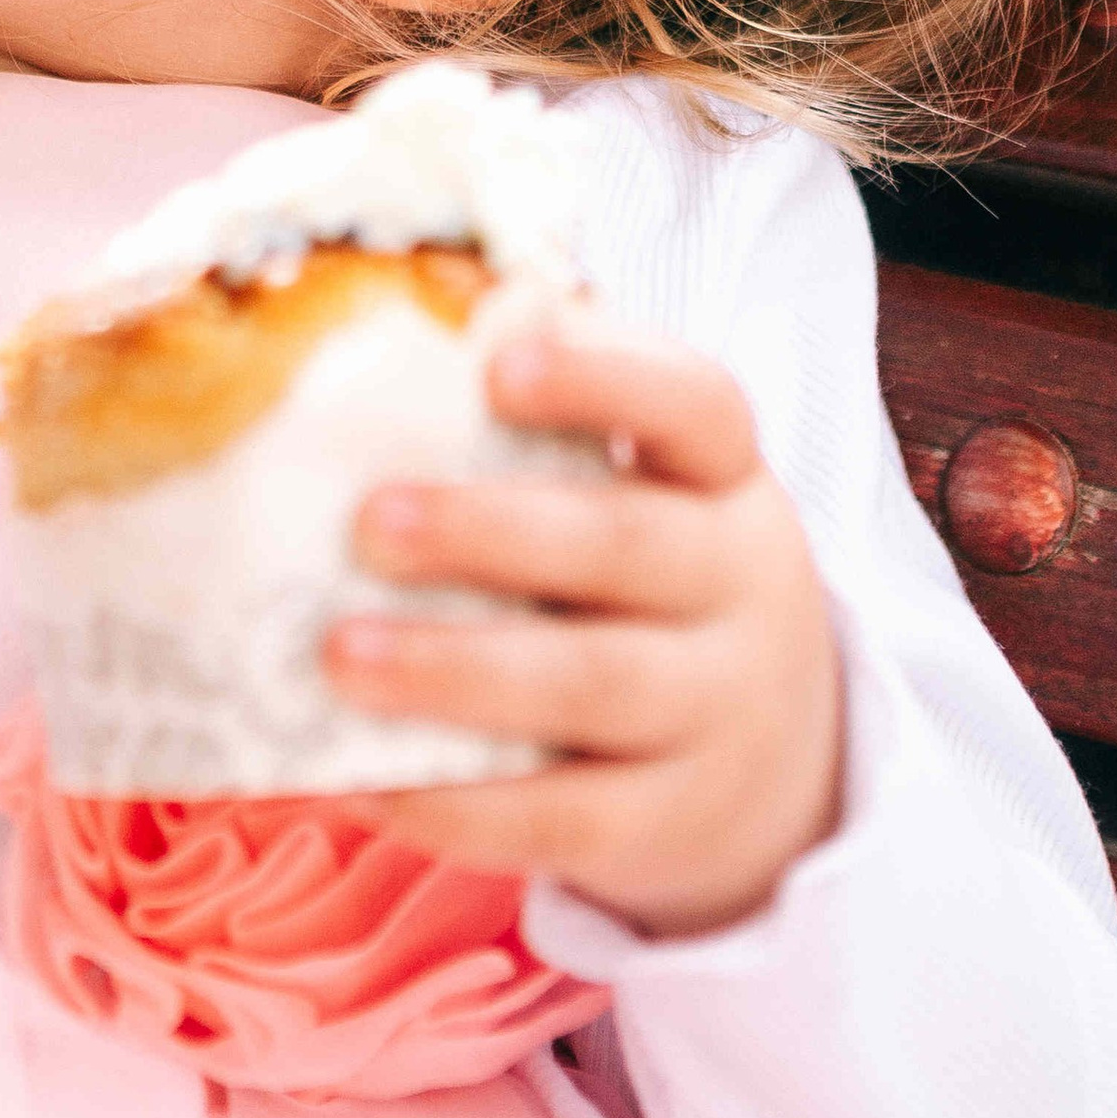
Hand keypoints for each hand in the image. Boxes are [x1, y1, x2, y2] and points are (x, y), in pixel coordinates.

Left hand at [322, 320, 843, 940]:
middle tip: (368, 521)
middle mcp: (739, 587)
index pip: (693, 406)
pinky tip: (360, 779)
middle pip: (625, 547)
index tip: (500, 359)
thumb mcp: (646, 490)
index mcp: (723, 479)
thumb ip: (562, 404)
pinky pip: (563, 817)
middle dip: (491, 532)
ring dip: (457, 669)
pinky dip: (456, 804)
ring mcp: (717, 713)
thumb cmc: (655, 586)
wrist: (779, 773)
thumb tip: (450, 293)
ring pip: (591, 686)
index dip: (603, 377)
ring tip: (338, 654)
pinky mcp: (670, 824)